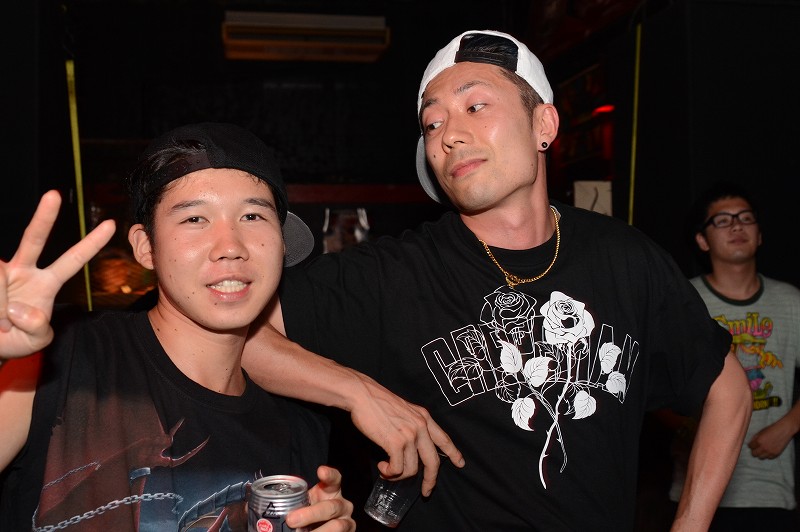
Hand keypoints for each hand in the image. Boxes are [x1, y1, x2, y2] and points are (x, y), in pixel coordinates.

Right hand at [0, 190, 114, 358]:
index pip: (72, 260)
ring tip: (0, 326)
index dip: (91, 244)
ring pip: (1, 278)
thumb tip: (18, 308)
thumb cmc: (14, 340)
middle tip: (54, 195)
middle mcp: (24, 270)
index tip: (112, 224)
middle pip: (34, 239)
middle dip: (44, 217)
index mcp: (46, 283)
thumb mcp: (35, 340)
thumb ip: (37, 328)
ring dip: (0, 309)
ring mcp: (1, 272)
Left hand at [285, 465, 354, 530]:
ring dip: (318, 531)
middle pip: (331, 507)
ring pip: (337, 526)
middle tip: (292, 520)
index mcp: (332, 491)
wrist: (318, 527)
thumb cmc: (308, 514)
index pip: (334, 479)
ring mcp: (347, 522)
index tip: (320, 471)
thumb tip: (262, 514)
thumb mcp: (303, 504)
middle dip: (311, 514)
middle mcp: (342, 505)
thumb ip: (292, 504)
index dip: (329, 475)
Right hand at [348, 373, 464, 495]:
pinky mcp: (396, 443)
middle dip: (430, 480)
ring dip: (398, 476)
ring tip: (387, 471)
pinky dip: (389, 473)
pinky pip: (397, 469)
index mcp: (424, 417)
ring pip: (412, 469)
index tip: (460, 463)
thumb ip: (412, 424)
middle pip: (433, 462)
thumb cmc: (377, 402)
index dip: (453, 453)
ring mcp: (409, 435)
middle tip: (426, 491)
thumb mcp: (404, 409)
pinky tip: (382, 467)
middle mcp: (420, 427)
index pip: (443, 439)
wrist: (362, 394)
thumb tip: (412, 445)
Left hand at [748, 417, 795, 459]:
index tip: (752, 444)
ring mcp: (770, 452)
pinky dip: (768, 455)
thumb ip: (755, 438)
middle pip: (754, 454)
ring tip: (762, 450)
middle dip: (754, 451)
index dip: (751, 445)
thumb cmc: (771, 429)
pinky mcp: (776, 454)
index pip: (750, 447)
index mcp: (758, 441)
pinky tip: (768, 451)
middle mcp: (764, 448)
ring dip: (760, 454)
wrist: (783, 430)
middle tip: (756, 449)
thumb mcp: (760, 432)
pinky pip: (769, 458)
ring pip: (761, 457)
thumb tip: (750, 444)